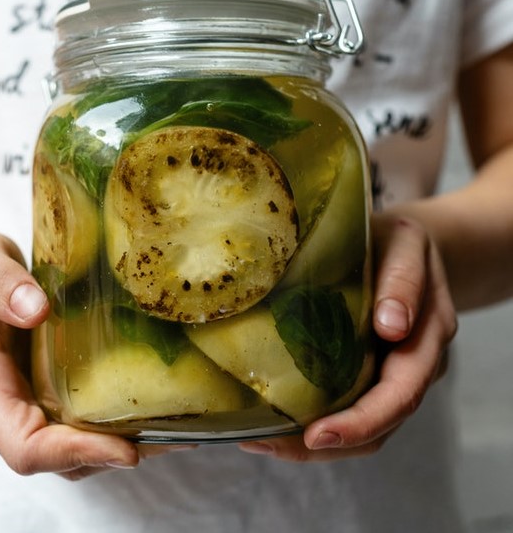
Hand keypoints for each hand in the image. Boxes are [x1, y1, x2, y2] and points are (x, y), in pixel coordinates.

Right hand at [0, 230, 178, 479]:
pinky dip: (117, 423)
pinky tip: (158, 406)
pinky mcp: (46, 394)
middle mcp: (3, 409)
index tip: (125, 448)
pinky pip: (80, 423)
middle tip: (170, 437)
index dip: (73, 453)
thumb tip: (34, 309)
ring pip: (72, 450)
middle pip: (56, 458)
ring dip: (121, 445)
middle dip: (110, 454)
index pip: (23, 445)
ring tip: (176, 428)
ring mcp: (25, 405)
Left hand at [238, 213, 457, 461]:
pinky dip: (312, 422)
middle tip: (267, 444)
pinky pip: (345, 408)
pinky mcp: (366, 371)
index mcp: (426, 338)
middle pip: (378, 425)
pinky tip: (273, 419)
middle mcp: (411, 366)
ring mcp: (389, 373)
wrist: (406, 246)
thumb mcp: (407, 244)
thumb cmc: (401, 242)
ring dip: (312, 444)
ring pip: (361, 429)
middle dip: (326, 444)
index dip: (362, 422)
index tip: (318, 434)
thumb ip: (404, 280)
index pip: (400, 394)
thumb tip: (393, 326)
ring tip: (260, 440)